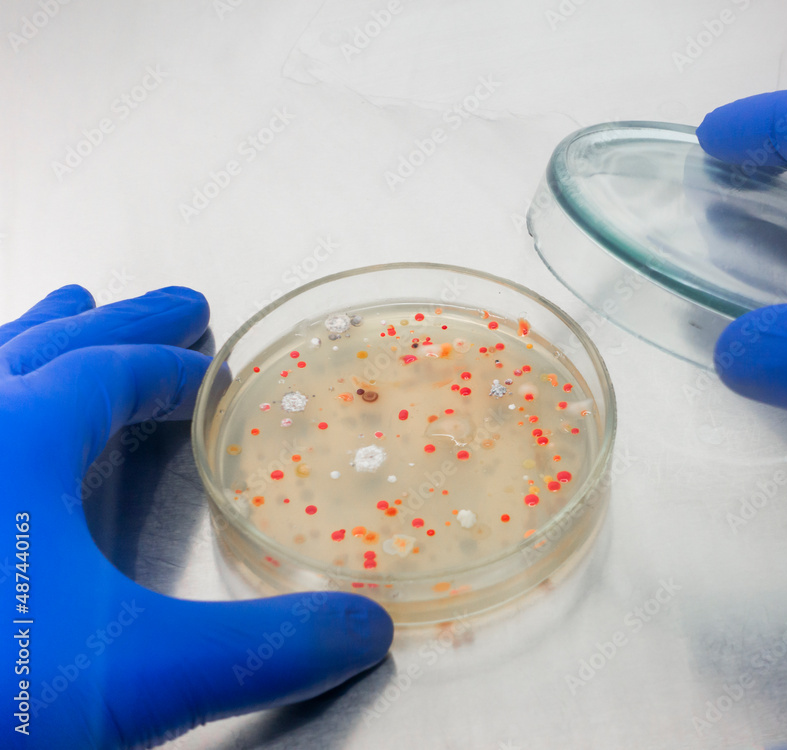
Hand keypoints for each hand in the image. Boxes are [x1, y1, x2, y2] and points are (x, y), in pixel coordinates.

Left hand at [1, 285, 392, 747]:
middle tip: (173, 302)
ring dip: (34, 339)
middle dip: (121, 325)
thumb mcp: (135, 677)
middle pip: (46, 349)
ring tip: (66, 312)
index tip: (212, 371)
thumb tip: (367, 630)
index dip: (172, 373)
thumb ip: (262, 650)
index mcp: (11, 439)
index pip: (108, 378)